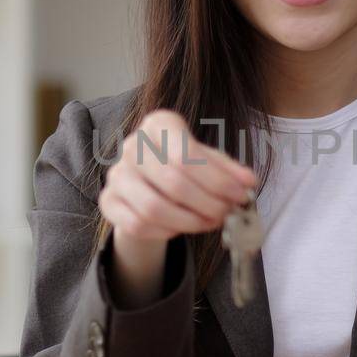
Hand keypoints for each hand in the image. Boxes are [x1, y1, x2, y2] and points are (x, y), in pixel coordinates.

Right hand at [99, 109, 257, 246]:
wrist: (147, 183)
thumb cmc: (182, 168)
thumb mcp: (208, 161)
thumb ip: (228, 170)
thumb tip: (249, 182)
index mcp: (158, 124)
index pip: (188, 155)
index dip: (218, 180)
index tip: (242, 195)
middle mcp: (132, 145)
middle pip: (173, 182)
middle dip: (207, 203)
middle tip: (227, 214)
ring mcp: (116, 174)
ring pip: (154, 208)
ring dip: (189, 222)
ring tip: (210, 222)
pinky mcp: (107, 201)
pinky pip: (138, 224)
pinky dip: (166, 232)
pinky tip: (182, 228)